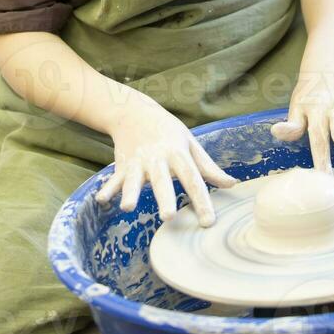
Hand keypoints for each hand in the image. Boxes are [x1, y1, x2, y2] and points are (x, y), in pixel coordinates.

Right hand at [95, 87, 236, 226]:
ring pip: (135, 180)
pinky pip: (114, 178)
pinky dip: (107, 188)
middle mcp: (158, 158)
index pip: (193, 180)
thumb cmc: (168, 131)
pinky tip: (101, 200)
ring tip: (128, 207)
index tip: (208, 222)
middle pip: (163, 181)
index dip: (202, 201)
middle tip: (168, 217)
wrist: (135, 111)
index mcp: (178, 154)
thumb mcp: (190, 143)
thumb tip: (231, 184)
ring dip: (131, 192)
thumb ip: (208, 167)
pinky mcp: (122, 165)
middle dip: (164, 198)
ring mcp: (138, 162)